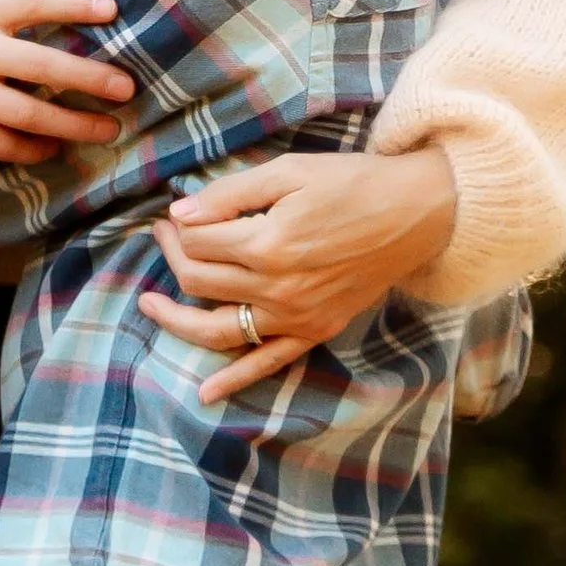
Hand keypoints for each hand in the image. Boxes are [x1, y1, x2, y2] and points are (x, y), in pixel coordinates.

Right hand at [0, 0, 130, 163]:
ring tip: (106, 129)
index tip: (113, 11)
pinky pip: (0, 143)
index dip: (75, 5)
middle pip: (43, 65)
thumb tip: (67, 20)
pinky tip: (54, 148)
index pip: (33, 1)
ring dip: (73, 124)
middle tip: (126, 89)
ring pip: (29, 113)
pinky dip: (33, 148)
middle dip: (92, 79)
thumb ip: (4, 10)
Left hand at [139, 147, 457, 404]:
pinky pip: (267, 363)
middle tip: (165, 235)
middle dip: (174, 256)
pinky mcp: (314, 332)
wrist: (415, 214)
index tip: (172, 215)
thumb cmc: (352, 183)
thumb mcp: (289, 172)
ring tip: (150, 305)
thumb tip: (181, 215)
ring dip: (178, 320)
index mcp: (268, 244)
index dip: (177, 226)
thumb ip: (230, 194)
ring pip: (219, 329)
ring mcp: (296, 317)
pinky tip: (205, 393)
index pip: (198, 242)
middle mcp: (278, 289)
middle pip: (201, 281)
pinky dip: (234, 380)